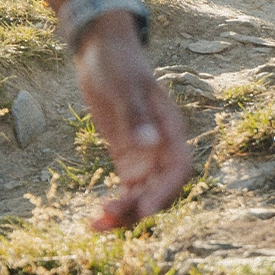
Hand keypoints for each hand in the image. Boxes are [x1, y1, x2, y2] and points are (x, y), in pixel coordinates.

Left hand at [72, 14, 190, 229]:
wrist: (100, 49)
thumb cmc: (116, 62)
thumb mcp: (122, 86)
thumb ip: (135, 116)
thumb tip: (149, 145)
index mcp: (169, 127)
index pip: (178, 168)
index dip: (165, 192)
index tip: (142, 209)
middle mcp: (161, 145)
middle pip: (162, 189)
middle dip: (139, 208)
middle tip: (108, 217)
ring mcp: (145, 154)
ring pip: (143, 195)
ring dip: (125, 214)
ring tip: (96, 225)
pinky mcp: (127, 158)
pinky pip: (128, 190)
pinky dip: (116, 205)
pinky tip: (96, 218)